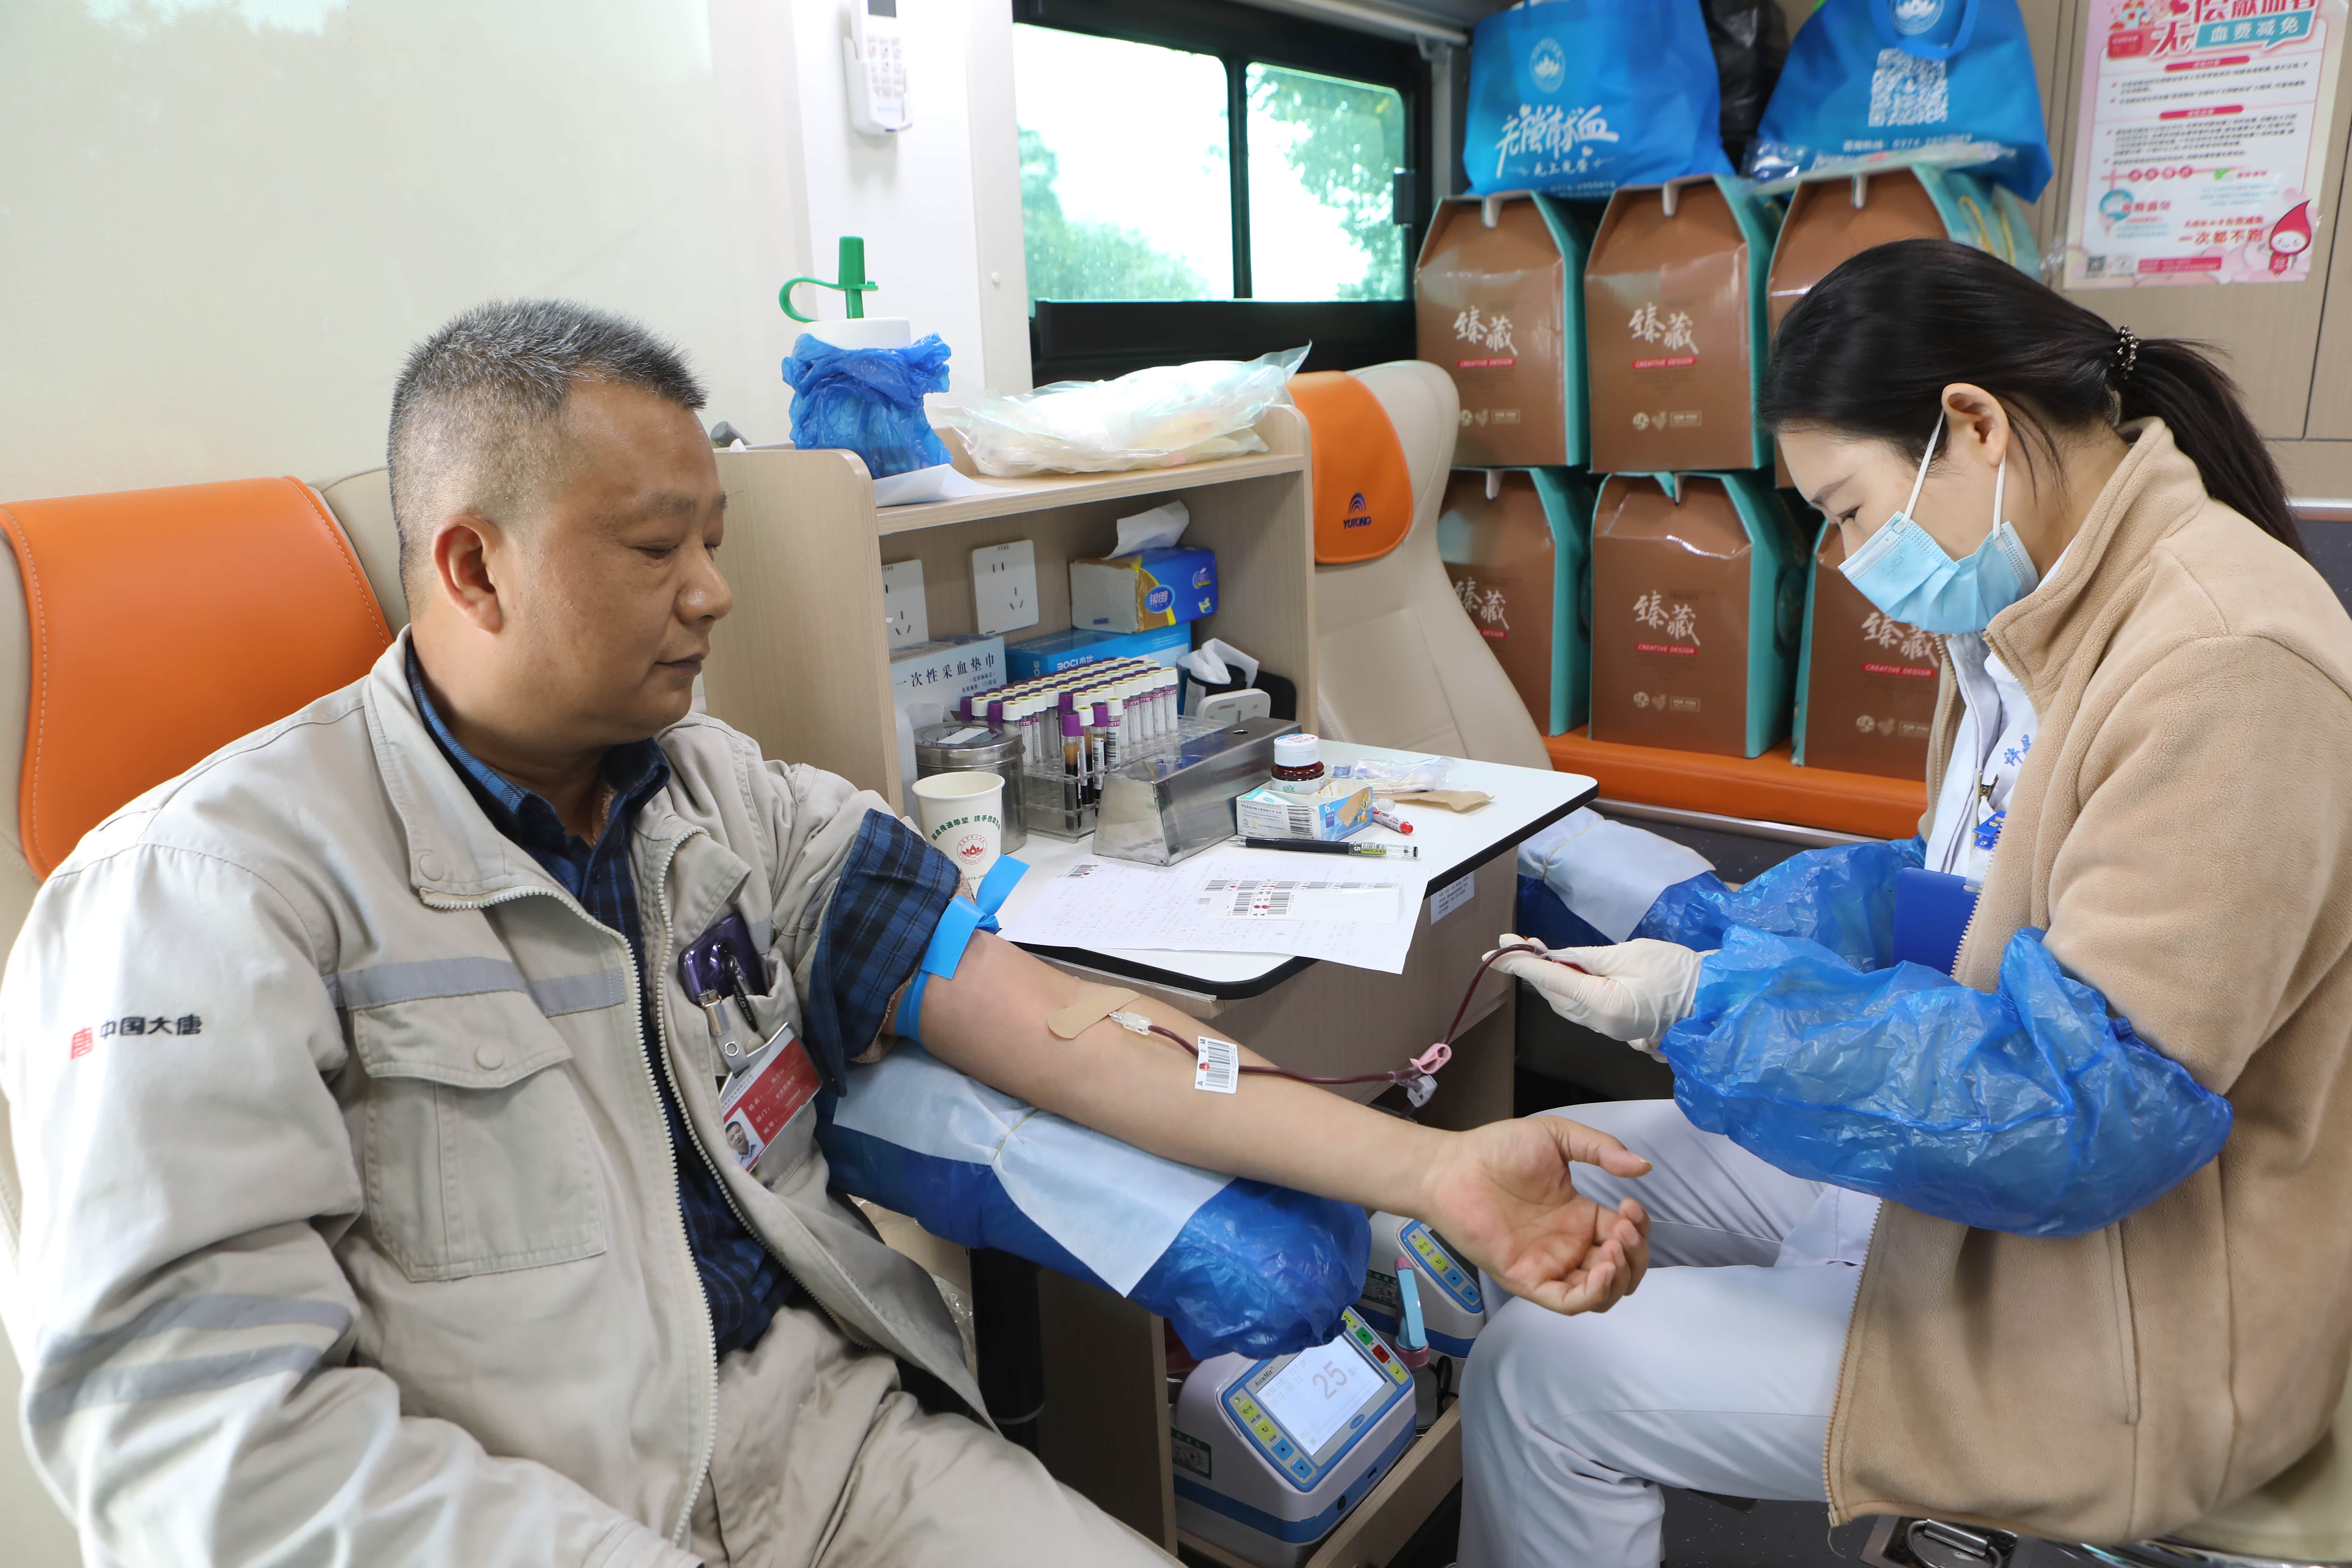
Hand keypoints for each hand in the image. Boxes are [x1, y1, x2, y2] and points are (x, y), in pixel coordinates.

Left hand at [1415, 1118, 1652, 1314]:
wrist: (1454, 1166)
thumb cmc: (1498, 1150)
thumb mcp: (1557, 1137)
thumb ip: (1600, 1148)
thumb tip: (1643, 1166)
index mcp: (1579, 1216)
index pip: (1625, 1236)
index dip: (1639, 1229)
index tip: (1630, 1206)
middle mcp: (1568, 1245)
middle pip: (1621, 1271)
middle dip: (1636, 1256)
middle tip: (1625, 1228)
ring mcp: (1549, 1265)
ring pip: (1601, 1293)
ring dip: (1620, 1277)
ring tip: (1613, 1248)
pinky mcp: (1528, 1279)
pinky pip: (1568, 1302)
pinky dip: (1593, 1295)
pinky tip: (1602, 1269)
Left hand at [1488, 934, 1703, 1045]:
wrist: (1713, 997)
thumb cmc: (1679, 972)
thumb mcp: (1630, 954)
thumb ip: (1589, 959)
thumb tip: (1557, 958)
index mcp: (1604, 1005)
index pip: (1553, 980)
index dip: (1523, 965)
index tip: (1498, 953)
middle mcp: (1601, 1022)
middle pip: (1554, 995)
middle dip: (1530, 969)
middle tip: (1509, 946)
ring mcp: (1608, 1027)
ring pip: (1564, 1002)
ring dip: (1546, 978)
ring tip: (1530, 951)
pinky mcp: (1616, 1024)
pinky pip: (1580, 1006)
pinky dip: (1565, 987)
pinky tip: (1560, 970)